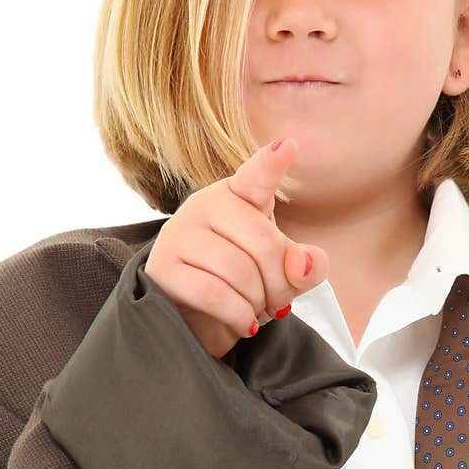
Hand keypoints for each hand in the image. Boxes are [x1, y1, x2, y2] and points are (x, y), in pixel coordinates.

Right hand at [143, 137, 328, 358]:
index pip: (256, 177)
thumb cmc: (246, 287)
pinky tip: (242, 322)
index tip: (289, 146)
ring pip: (238, 270)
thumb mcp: (286, 274)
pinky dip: (237, 314)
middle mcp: (204, 205)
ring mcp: (178, 233)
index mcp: (239, 196)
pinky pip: (213, 292)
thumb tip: (301, 263)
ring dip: (257, 302)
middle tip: (278, 301)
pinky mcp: (160, 268)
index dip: (271, 163)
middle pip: (263, 243)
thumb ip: (307, 265)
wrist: (199, 323)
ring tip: (254, 308)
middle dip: (280, 283)